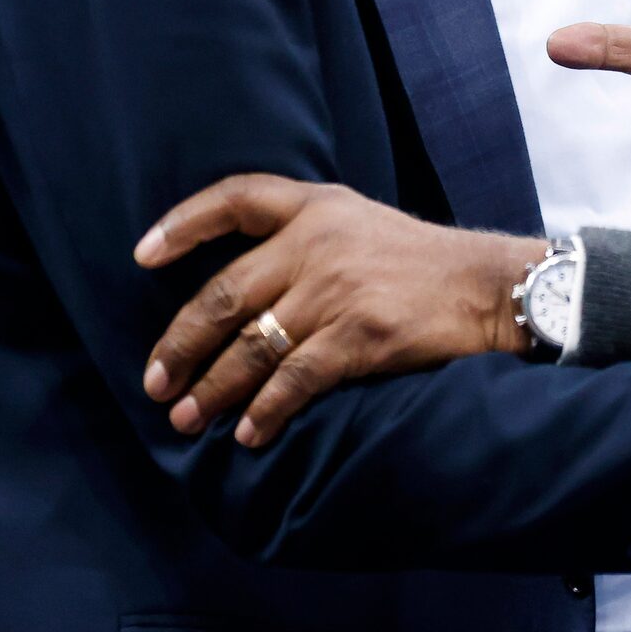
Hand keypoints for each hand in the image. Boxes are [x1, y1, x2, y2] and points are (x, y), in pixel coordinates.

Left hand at [135, 178, 537, 446]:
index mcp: (317, 206)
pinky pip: (294, 380)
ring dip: (213, 389)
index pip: (235, 199)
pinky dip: (265, 411)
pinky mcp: (360, 334)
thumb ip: (304, 240)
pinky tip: (250, 433)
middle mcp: (319, 242)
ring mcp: (337, 289)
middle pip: (224, 294)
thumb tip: (236, 298)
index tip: (142, 257)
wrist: (488, 287)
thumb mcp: (360, 224)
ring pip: (251, 346)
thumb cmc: (421, 263)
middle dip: (180, 344)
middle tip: (155, 382)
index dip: (183, 224)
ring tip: (187, 418)